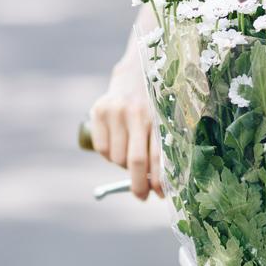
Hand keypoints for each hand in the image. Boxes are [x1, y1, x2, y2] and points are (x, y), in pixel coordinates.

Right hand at [88, 54, 161, 199]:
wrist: (138, 69)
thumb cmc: (157, 103)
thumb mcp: (166, 119)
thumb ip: (164, 149)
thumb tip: (158, 188)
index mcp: (159, 116)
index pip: (159, 157)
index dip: (159, 181)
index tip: (160, 196)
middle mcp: (137, 113)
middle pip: (136, 162)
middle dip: (139, 185)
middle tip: (141, 196)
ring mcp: (116, 111)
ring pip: (116, 158)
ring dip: (123, 165)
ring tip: (129, 152)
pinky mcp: (99, 109)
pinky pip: (101, 148)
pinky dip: (108, 154)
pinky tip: (116, 142)